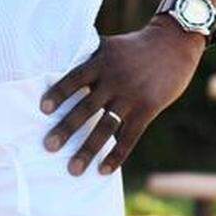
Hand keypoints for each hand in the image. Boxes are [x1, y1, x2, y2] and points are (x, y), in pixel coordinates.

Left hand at [40, 18, 204, 176]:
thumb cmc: (134, 46)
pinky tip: (103, 170)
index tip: (43, 109)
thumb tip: (57, 67)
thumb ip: (88, 59)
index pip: (74, 78)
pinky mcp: (147, 109)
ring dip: (87, 149)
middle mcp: (114, 79)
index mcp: (101, 61)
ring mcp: (131, 96)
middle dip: (66, 128)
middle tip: (48, 146)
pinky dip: (116, 155)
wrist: (173, 44)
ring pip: (105, 127)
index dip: (59, 93)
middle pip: (86, 107)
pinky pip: (129, 137)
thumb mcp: (109, 47)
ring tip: (72, 170)